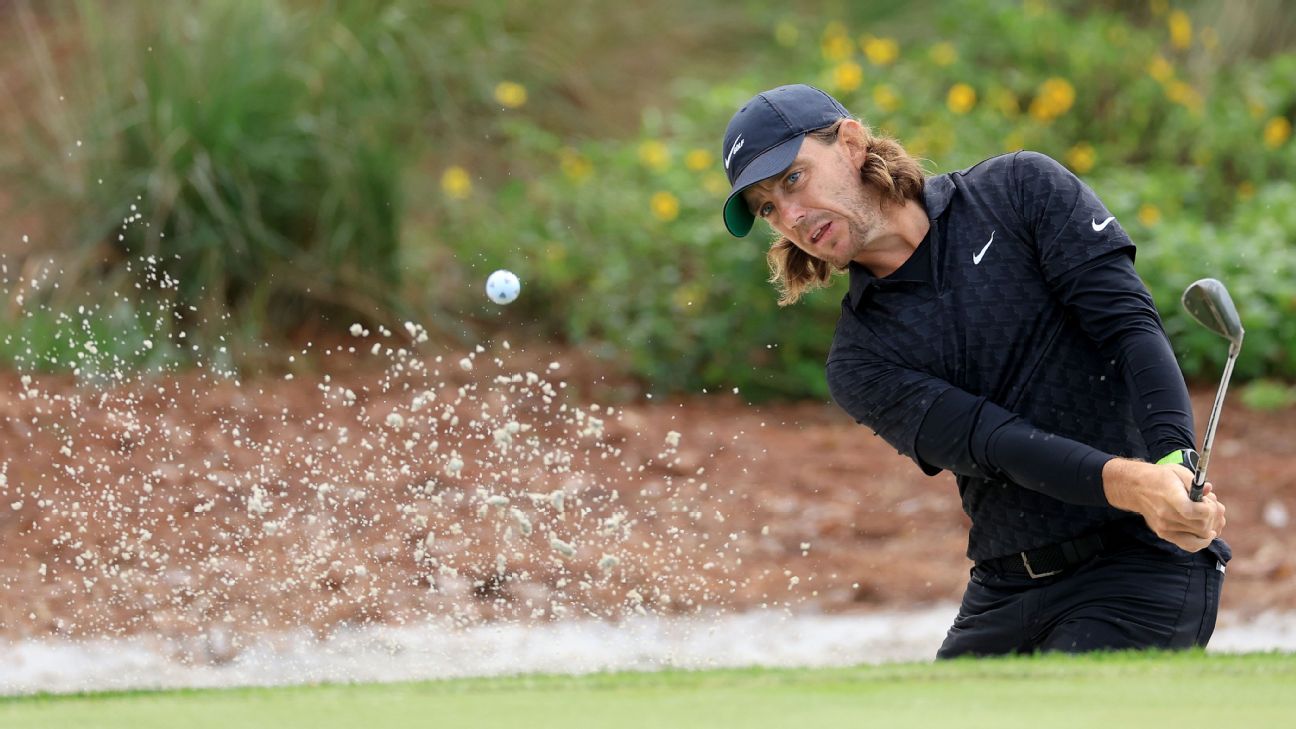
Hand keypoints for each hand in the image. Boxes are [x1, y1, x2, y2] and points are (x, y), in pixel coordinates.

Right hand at [1102, 458, 1226, 552]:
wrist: (1136, 488)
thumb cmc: (1161, 478)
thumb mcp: (1178, 472)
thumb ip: (1196, 483)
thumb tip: (1209, 491)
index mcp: (1170, 495)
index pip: (1191, 511)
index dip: (1207, 509)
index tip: (1207, 501)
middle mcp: (1165, 514)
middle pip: (1202, 526)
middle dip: (1213, 516)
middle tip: (1209, 505)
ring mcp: (1164, 527)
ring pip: (1200, 537)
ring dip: (1211, 527)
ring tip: (1207, 516)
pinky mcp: (1164, 534)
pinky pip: (1190, 546)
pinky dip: (1202, 542)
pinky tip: (1207, 533)